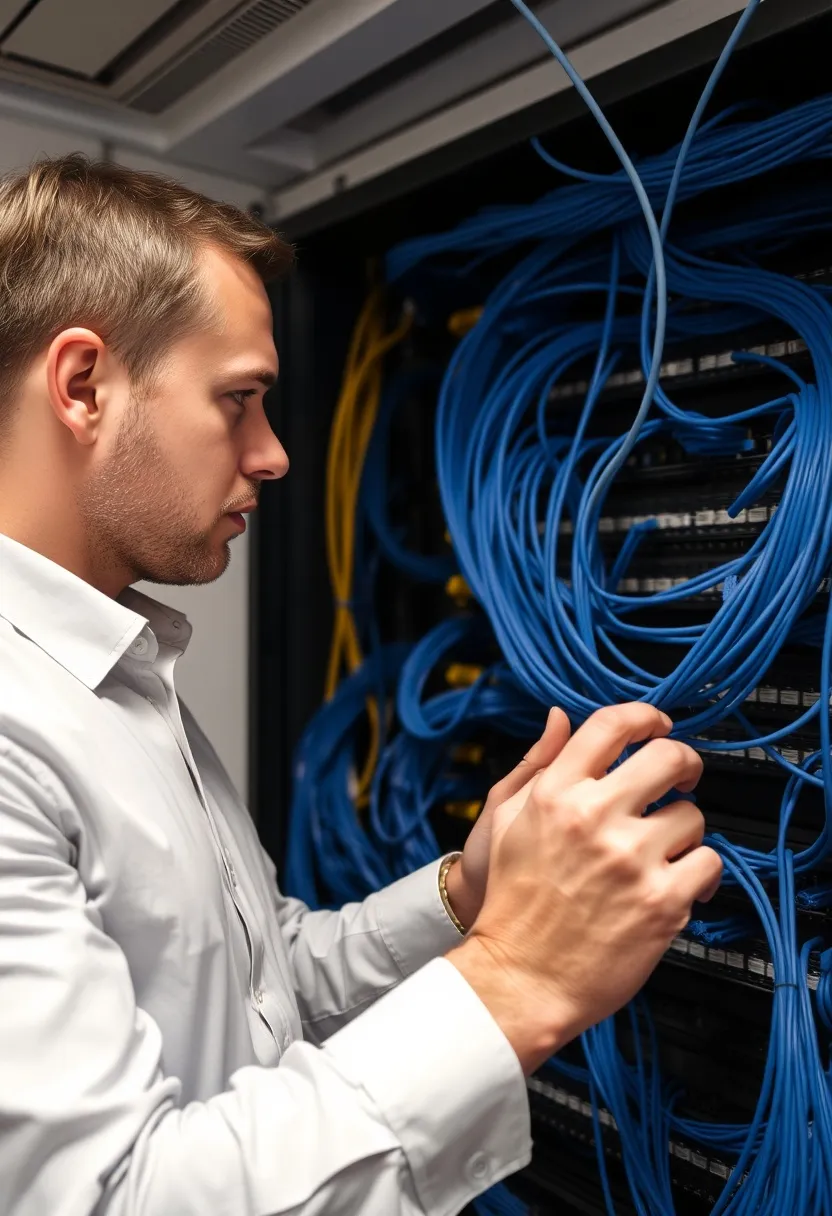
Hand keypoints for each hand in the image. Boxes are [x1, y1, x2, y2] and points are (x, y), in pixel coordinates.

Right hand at [448, 703, 721, 1073]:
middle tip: (682, 779)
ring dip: (683, 831)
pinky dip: (700, 873)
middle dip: (684, 764)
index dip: (645, 717)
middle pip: (667, 757)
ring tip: (663, 852)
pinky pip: (708, 863)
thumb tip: (560, 717)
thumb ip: (539, 763)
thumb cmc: (513, 903)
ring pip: (692, 816)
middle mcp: (593, 818)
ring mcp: (630, 859)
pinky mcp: (661, 902)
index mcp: (555, 793)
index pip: (611, 725)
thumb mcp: (508, 818)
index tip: (657, 725)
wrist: (520, 977)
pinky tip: (678, 883)